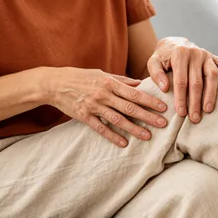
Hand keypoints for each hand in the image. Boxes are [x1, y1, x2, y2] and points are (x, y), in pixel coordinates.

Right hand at [46, 67, 168, 147]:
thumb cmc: (80, 77)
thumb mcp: (101, 74)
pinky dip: (112, 136)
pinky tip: (123, 143)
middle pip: (129, 107)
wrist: (54, 84)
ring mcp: (93, 106)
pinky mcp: (84, 116)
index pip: (134, 93)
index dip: (149, 101)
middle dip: (147, 116)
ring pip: (117, 119)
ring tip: (147, 136)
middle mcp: (103, 95)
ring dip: (133, 129)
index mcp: (109, 83)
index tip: (163, 107)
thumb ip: (121, 80)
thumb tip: (140, 84)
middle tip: (163, 124)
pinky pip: (100, 129)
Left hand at [146, 37, 217, 122]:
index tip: (181, 113)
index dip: (181, 98)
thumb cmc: (163, 58)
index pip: (181, 80)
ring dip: (211, 94)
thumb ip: (156, 74)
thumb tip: (165, 88)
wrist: (174, 44)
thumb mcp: (153, 62)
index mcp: (179, 54)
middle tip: (194, 118)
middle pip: (197, 81)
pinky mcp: (214, 56)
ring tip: (208, 110)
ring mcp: (206, 54)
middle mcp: (195, 53)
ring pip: (212, 75)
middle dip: (195, 101)